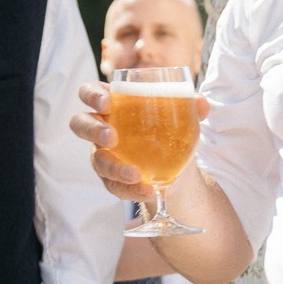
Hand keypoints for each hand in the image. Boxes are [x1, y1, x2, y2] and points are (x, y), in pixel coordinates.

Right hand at [69, 80, 210, 204]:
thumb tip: (202, 103)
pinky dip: (130, 190)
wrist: (174, 165)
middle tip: (112, 137)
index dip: (91, 95)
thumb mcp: (178, 117)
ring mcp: (103, 155)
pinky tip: (147, 190)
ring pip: (96, 160)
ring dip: (114, 167)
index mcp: (112, 105)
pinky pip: (113, 186)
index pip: (89, 93)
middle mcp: (101, 128)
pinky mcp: (111, 179)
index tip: (107, 102)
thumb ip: (190, 107)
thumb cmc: (166, 130)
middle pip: (80, 124)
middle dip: (92, 130)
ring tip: (135, 173)